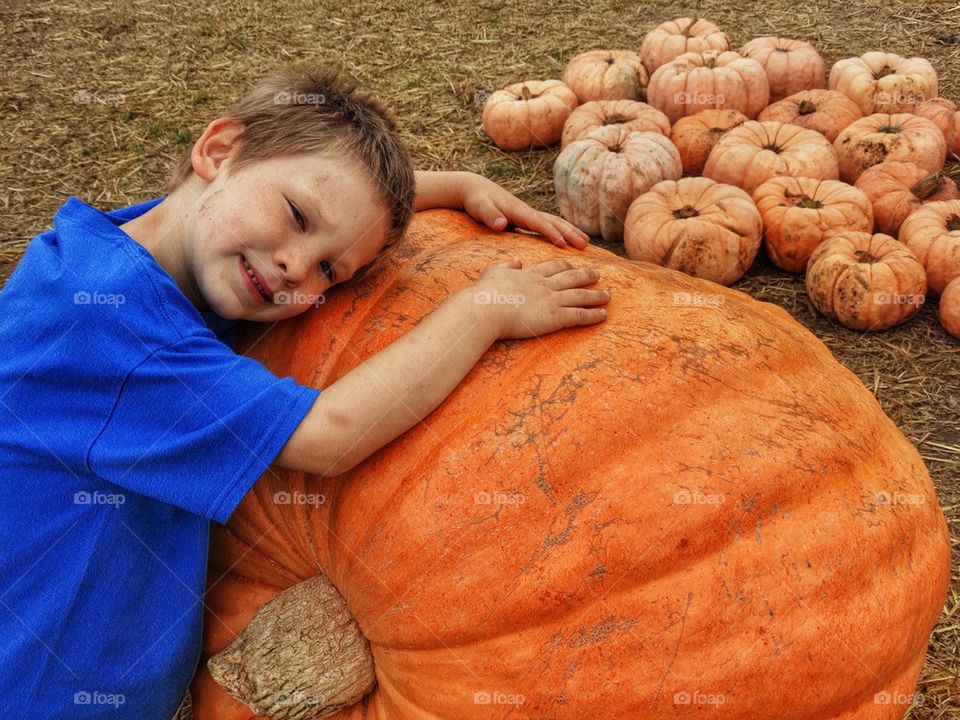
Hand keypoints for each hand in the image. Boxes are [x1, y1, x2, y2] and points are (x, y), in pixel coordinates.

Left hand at [460, 173, 589, 249]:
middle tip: (585, 245)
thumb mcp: (479, 207)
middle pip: (552, 221)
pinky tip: (568, 240)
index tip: (564, 244)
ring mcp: (528, 214)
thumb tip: (501, 225)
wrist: (475, 188)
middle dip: (569, 232)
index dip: (551, 233)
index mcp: (517, 210)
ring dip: (570, 231)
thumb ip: (490, 215)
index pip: (538, 223)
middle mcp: (526, 211)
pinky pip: (547, 225)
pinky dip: (560, 231)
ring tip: (586, 243)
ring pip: (553, 222)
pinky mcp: (526, 219)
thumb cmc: (476, 200)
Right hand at [471, 258, 609, 339]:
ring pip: (580, 295)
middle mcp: (545, 284)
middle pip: (571, 278)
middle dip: (586, 275)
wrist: (488, 308)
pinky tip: (603, 314)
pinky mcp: (555, 316)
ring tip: (608, 295)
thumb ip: (506, 266)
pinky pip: (579, 315)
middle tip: (598, 274)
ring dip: (596, 295)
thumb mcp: (494, 272)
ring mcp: (552, 299)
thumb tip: (516, 262)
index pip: (552, 267)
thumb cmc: (486, 293)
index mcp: (530, 274)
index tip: (573, 265)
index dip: (565, 266)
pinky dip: (593, 314)